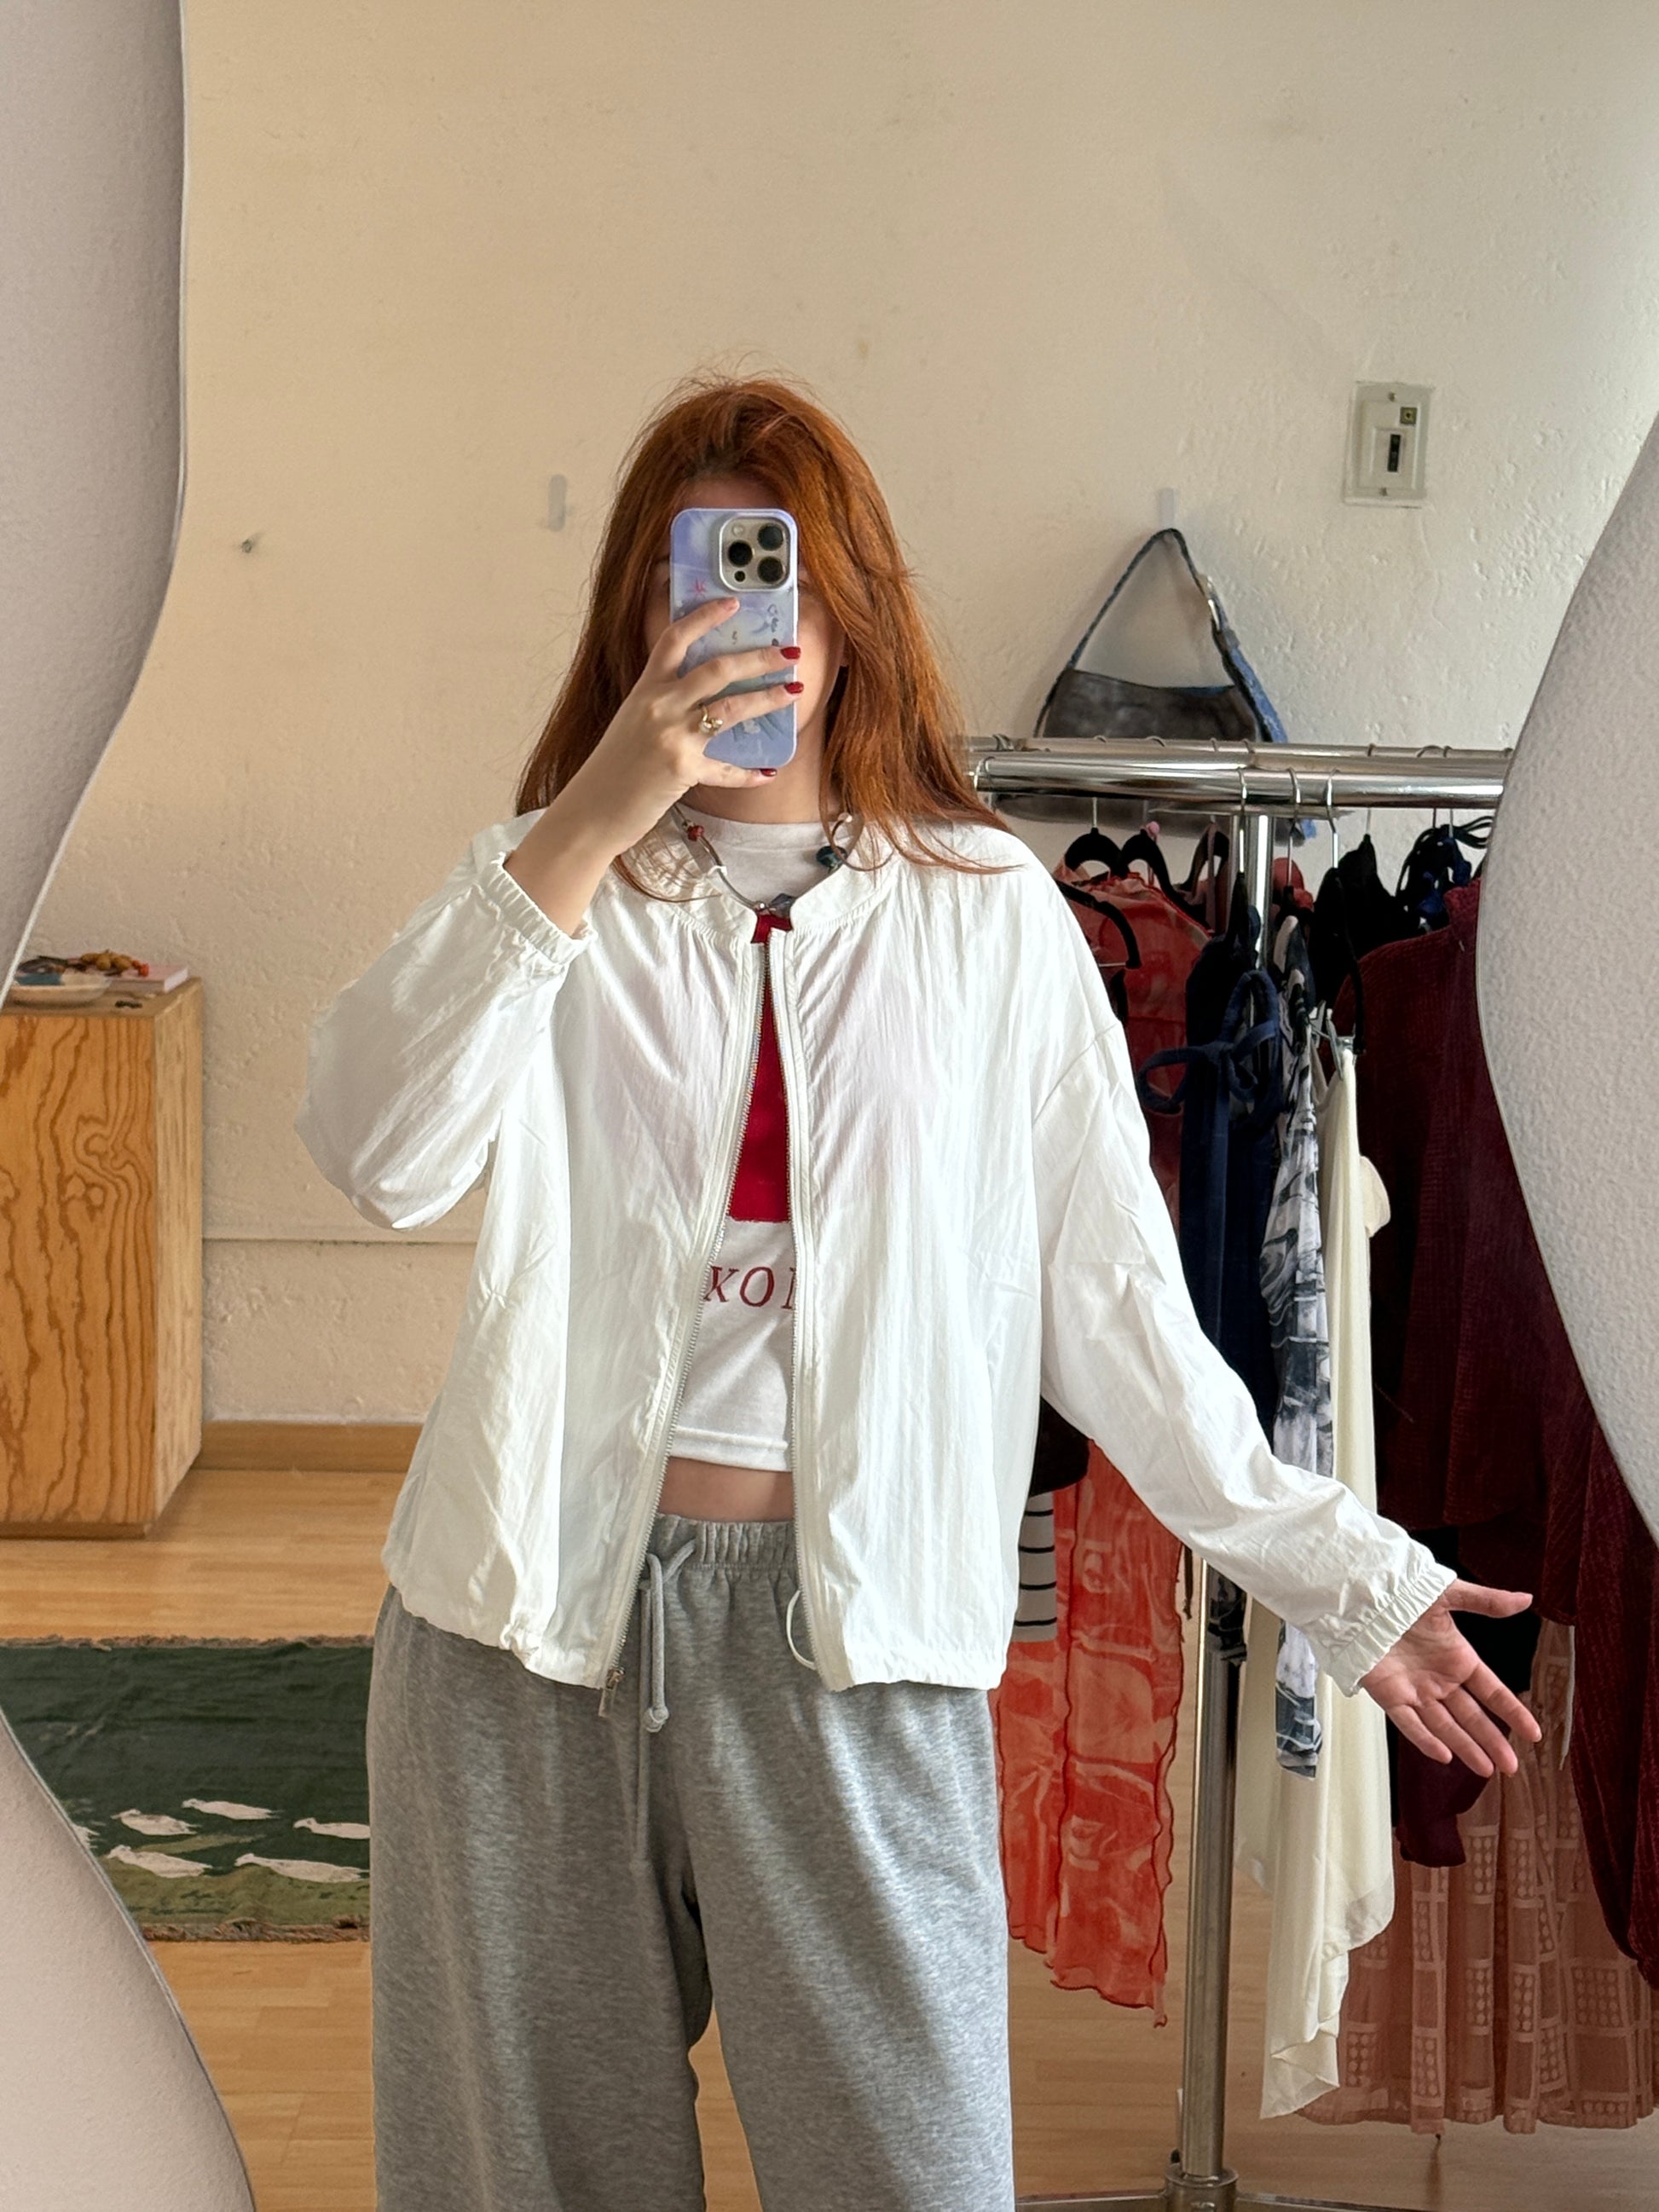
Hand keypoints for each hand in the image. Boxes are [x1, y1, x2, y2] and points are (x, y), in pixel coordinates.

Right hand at [555, 595, 800, 859]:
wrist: (591, 810)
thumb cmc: (613, 769)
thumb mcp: (632, 723)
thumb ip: (663, 704)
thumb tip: (704, 696)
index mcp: (645, 689)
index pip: (675, 638)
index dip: (705, 616)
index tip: (734, 602)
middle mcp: (659, 706)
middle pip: (717, 668)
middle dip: (759, 657)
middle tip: (790, 652)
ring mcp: (672, 736)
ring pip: (731, 707)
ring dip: (768, 698)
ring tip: (794, 692)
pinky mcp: (683, 769)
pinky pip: (726, 769)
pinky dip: (749, 774)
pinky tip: (767, 773)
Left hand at [1358, 1579, 1544, 1777]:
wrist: (1361, 1596)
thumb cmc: (1403, 1593)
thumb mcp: (1448, 1594)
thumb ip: (1486, 1602)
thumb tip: (1526, 1598)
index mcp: (1458, 1658)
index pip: (1492, 1692)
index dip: (1512, 1712)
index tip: (1534, 1734)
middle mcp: (1439, 1680)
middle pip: (1471, 1717)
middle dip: (1492, 1741)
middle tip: (1512, 1767)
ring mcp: (1415, 1690)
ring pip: (1444, 1726)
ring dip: (1465, 1747)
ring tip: (1487, 1769)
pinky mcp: (1389, 1695)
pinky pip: (1409, 1723)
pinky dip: (1425, 1739)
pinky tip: (1444, 1755)